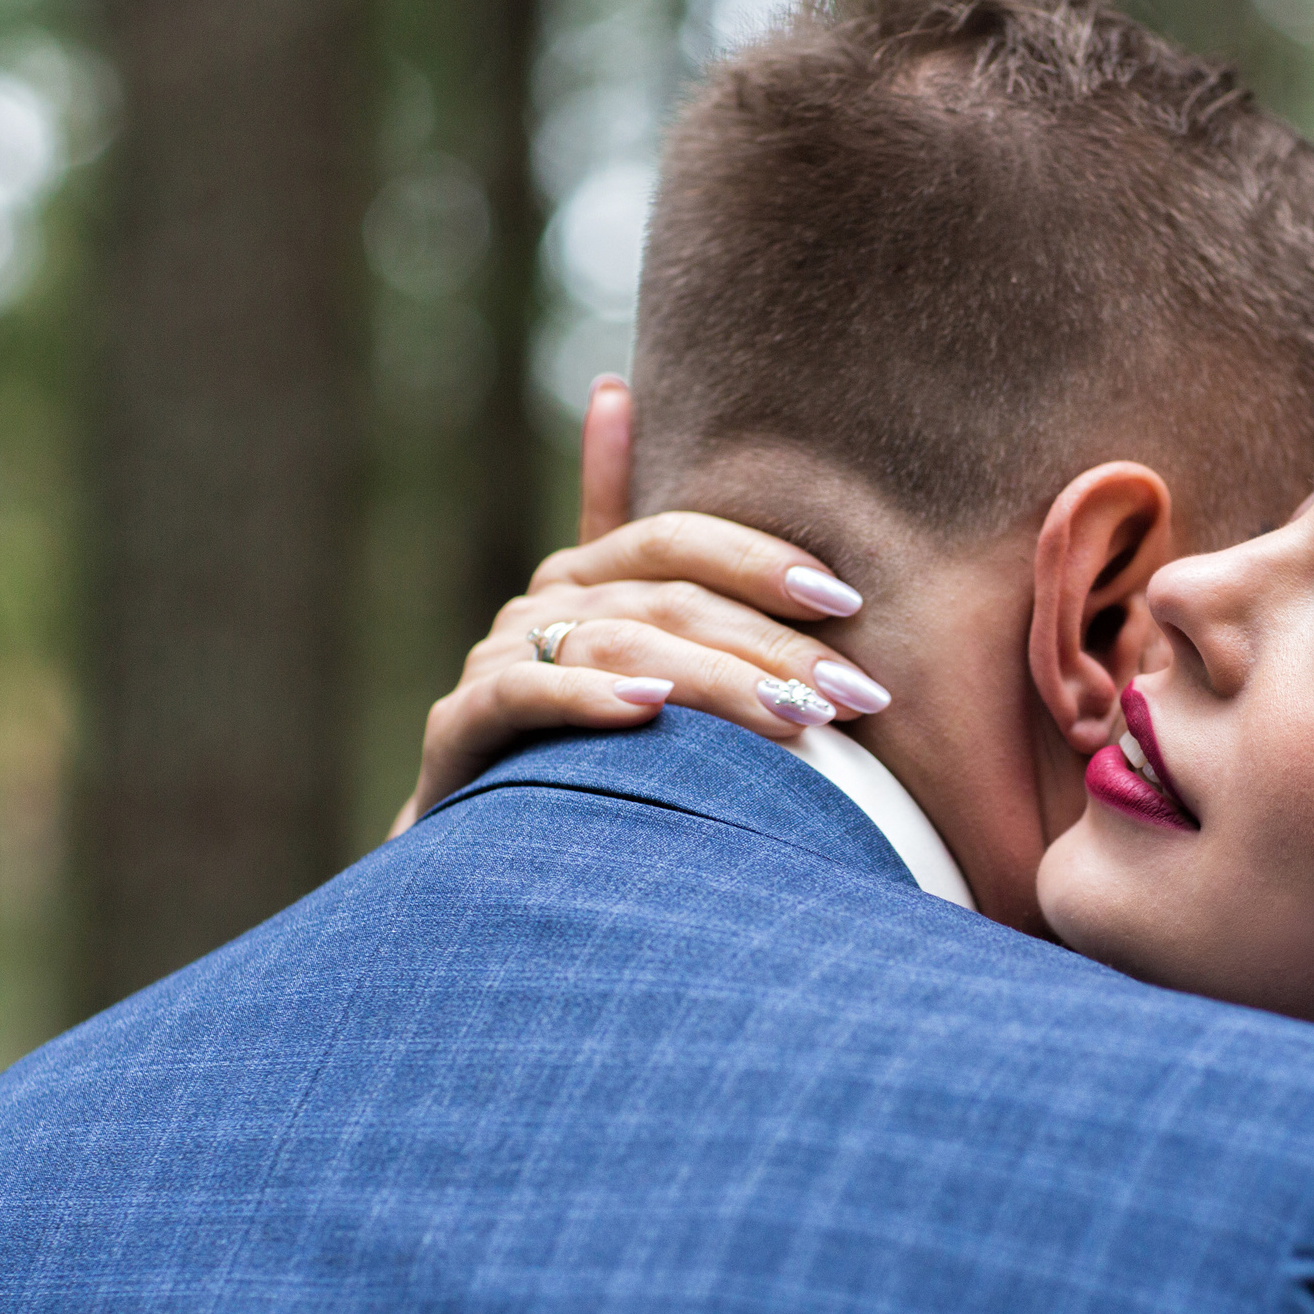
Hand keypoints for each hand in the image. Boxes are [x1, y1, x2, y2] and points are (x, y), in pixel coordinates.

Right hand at [387, 377, 887, 838]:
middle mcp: (545, 601)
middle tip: (853, 691)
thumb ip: (695, 594)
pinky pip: (525, 694)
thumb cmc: (593, 753)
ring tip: (792, 716)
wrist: (485, 855)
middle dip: (771, 644)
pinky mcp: (460, 724)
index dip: (760, 559)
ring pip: (618, 647)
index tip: (844, 600)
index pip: (680, 538)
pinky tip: (649, 712)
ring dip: (715, 680)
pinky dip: (587, 696)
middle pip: (668, 599)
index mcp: (593, 572)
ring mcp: (497, 658)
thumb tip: (715, 459)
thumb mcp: (652, 667)